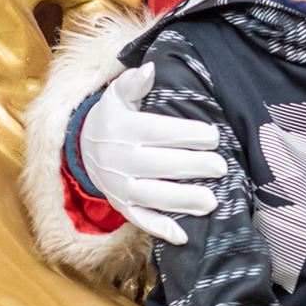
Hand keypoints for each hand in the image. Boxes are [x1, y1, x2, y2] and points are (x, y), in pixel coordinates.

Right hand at [79, 63, 227, 244]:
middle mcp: (118, 160)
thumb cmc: (114, 119)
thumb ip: (133, 83)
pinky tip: (183, 236)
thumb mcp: (117, 96)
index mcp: (122, 130)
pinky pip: (140, 219)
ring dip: (182, 200)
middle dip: (192, 166)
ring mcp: (119, 186)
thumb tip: (149, 69)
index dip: (186, 134)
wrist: (84, 149)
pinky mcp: (122, 206)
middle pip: (158, 164)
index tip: (213, 136)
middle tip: (221, 167)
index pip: (157, 131)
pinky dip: (160, 229)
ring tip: (212, 201)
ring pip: (152, 195)